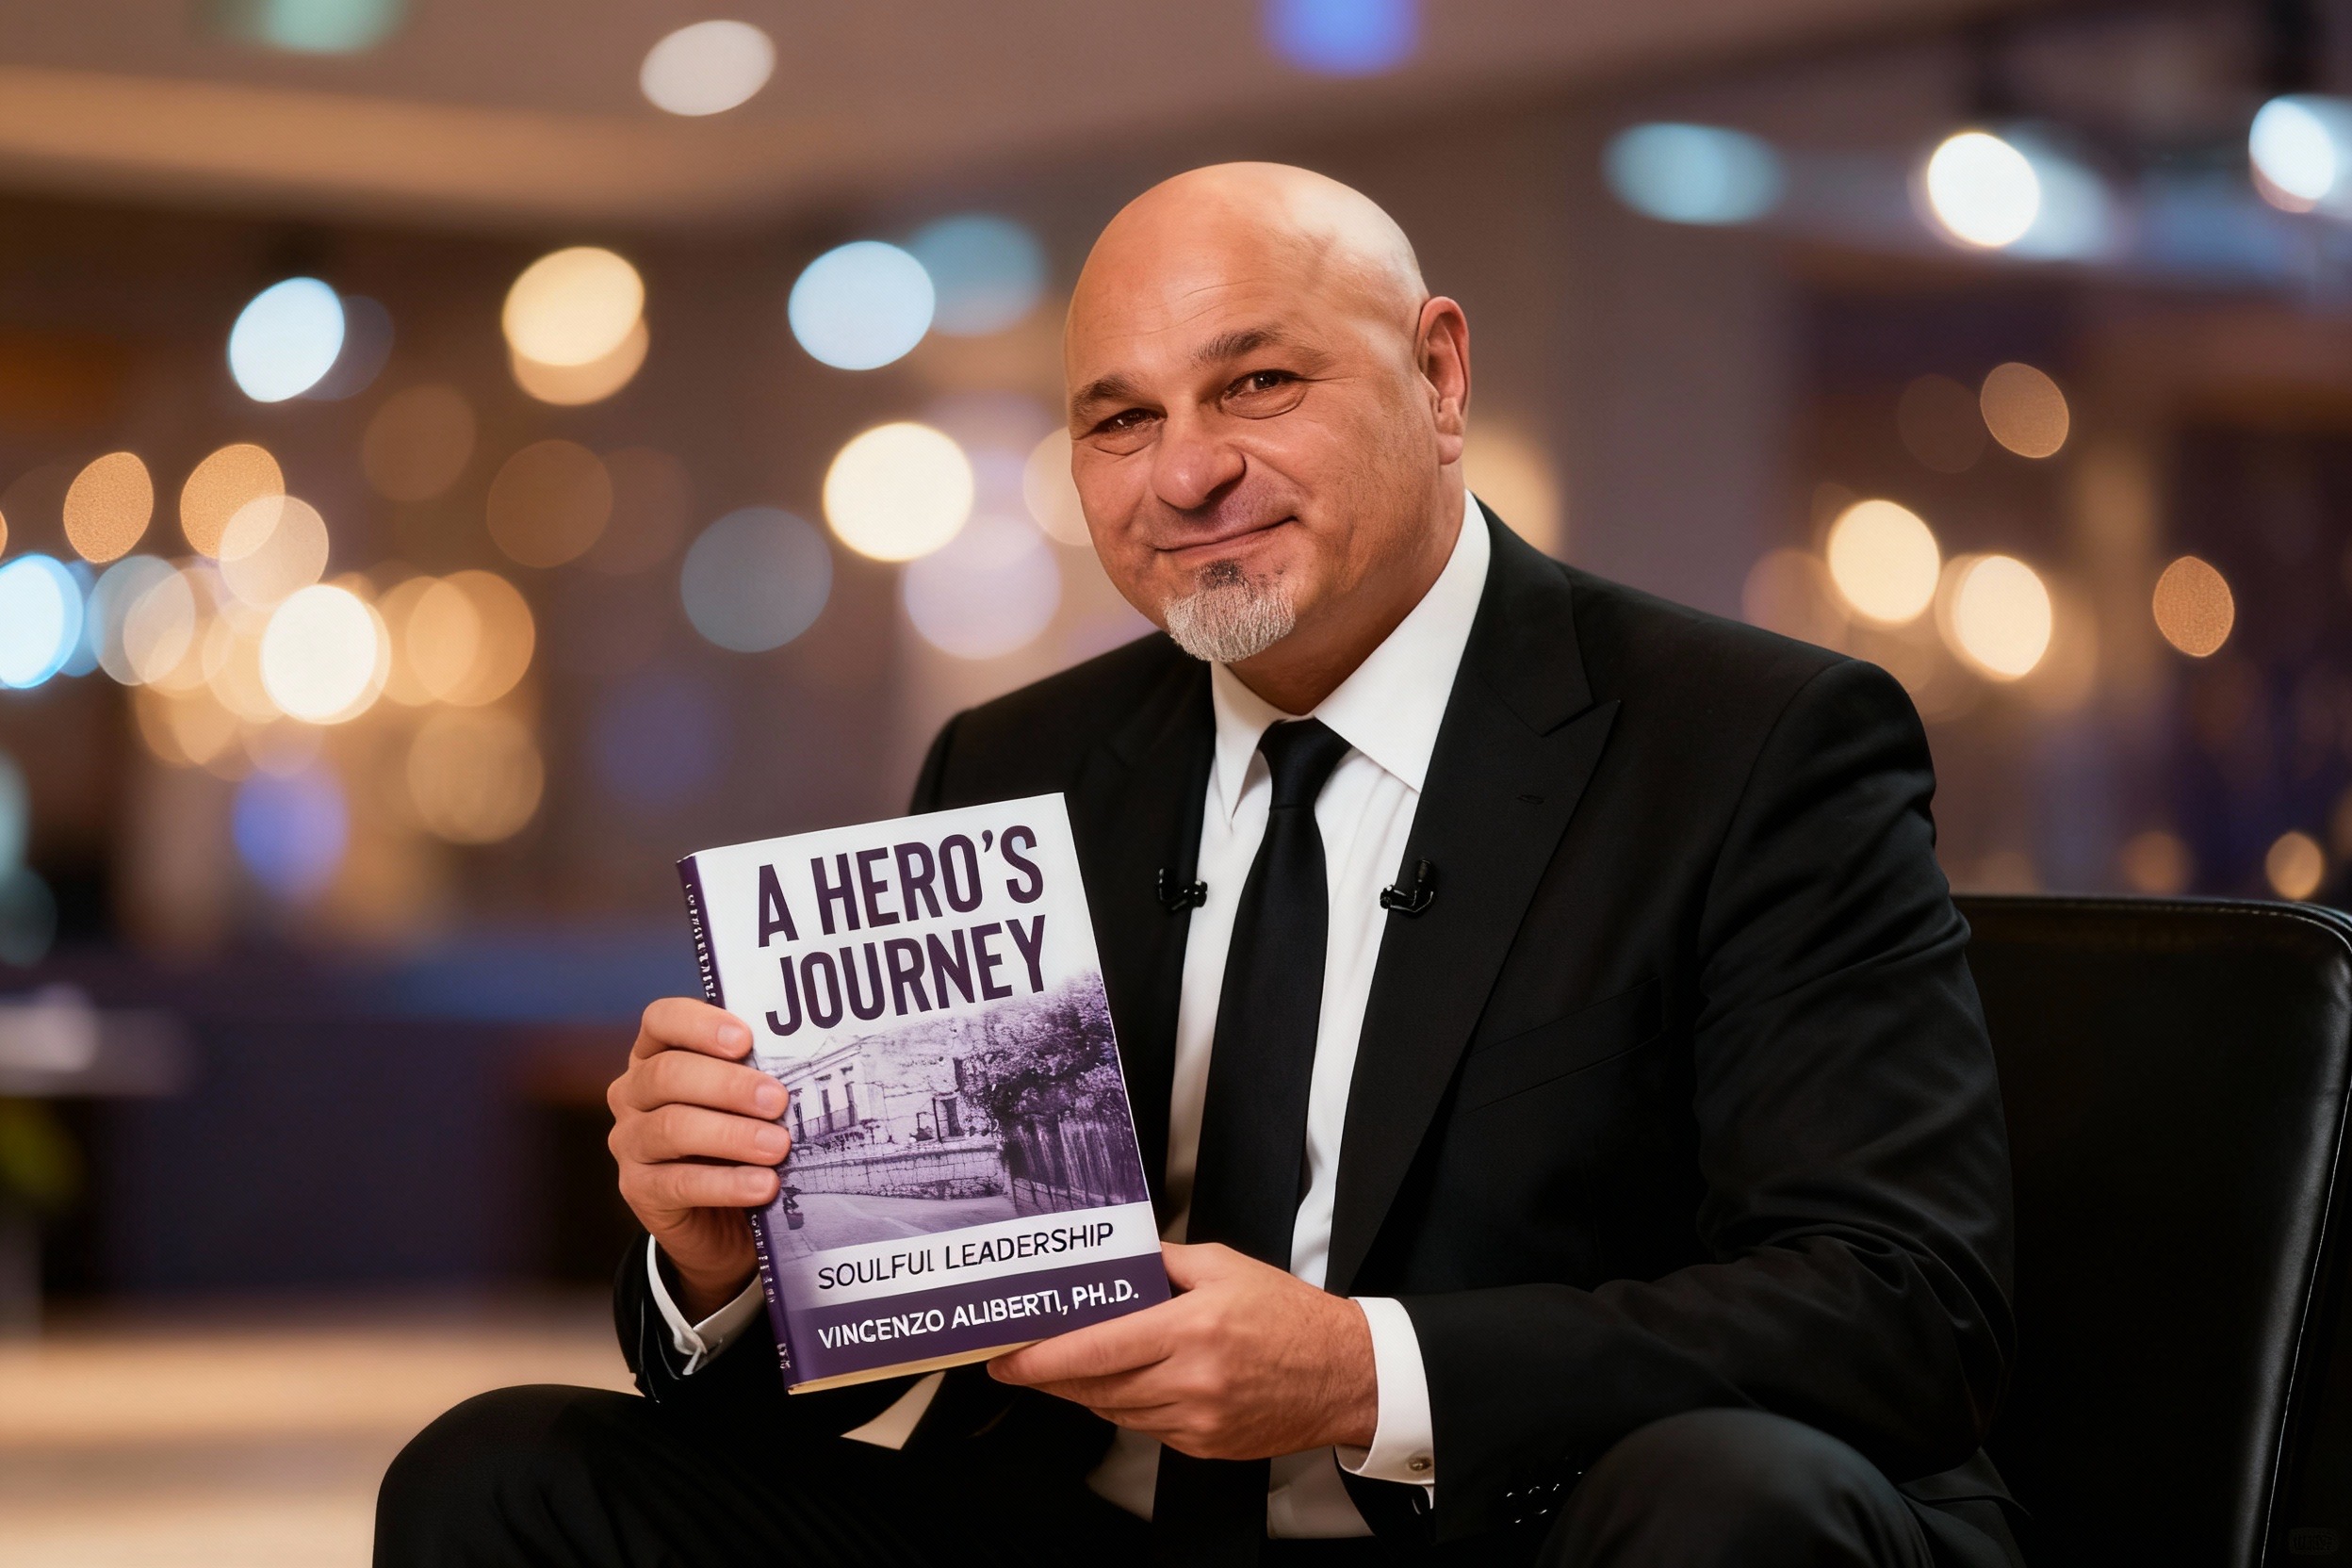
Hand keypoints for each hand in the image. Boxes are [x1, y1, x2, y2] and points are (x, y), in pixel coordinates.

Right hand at [607, 998, 788, 1317]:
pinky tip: (763, 1185)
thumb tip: (808, 1062)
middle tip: (777, 1101)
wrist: (723, 1218)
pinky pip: (678, 1183)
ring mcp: (630, 1142)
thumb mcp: (747, 1102)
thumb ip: (761, 1075)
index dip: (699, 1024)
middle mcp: (633, 1093)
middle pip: (668, 1073)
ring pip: (672, 1127)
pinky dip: (726, 1184)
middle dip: (728, 1084)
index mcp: (657, 1054)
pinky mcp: (639, 1190)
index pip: (662, 1020)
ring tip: (778, 1146)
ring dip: (732, 1135)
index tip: (745, 1039)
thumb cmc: (739, 1141)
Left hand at [986, 1242, 1377, 1458]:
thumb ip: (1164, 1262)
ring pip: (1116, 1412)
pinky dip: (1125, 1408)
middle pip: (1096, 1387)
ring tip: (1065, 1371)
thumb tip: (1117, 1257)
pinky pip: (1146, 1429)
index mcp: (1193, 1329)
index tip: (1008, 1358)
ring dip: (1085, 1393)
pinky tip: (1121, 1387)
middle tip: (1020, 1363)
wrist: (1345, 1374)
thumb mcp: (1226, 1266)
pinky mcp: (1205, 1446)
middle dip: (1051, 1377)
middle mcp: (1192, 1380)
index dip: (1043, 1358)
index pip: (1097, 1349)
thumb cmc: (1291, 1318)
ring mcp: (1198, 1421)